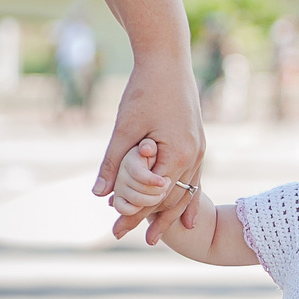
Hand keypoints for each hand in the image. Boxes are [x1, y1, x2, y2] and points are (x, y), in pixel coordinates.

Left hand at [94, 55, 203, 241]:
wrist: (168, 60)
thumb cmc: (144, 90)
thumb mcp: (124, 128)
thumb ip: (113, 163)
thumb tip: (98, 195)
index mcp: (178, 154)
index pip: (154, 196)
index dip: (134, 213)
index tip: (115, 228)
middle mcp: (194, 157)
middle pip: (171, 199)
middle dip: (150, 219)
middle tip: (127, 238)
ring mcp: (200, 151)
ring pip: (185, 193)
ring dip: (169, 214)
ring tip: (154, 236)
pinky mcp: (198, 144)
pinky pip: (194, 180)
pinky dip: (187, 200)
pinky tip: (187, 220)